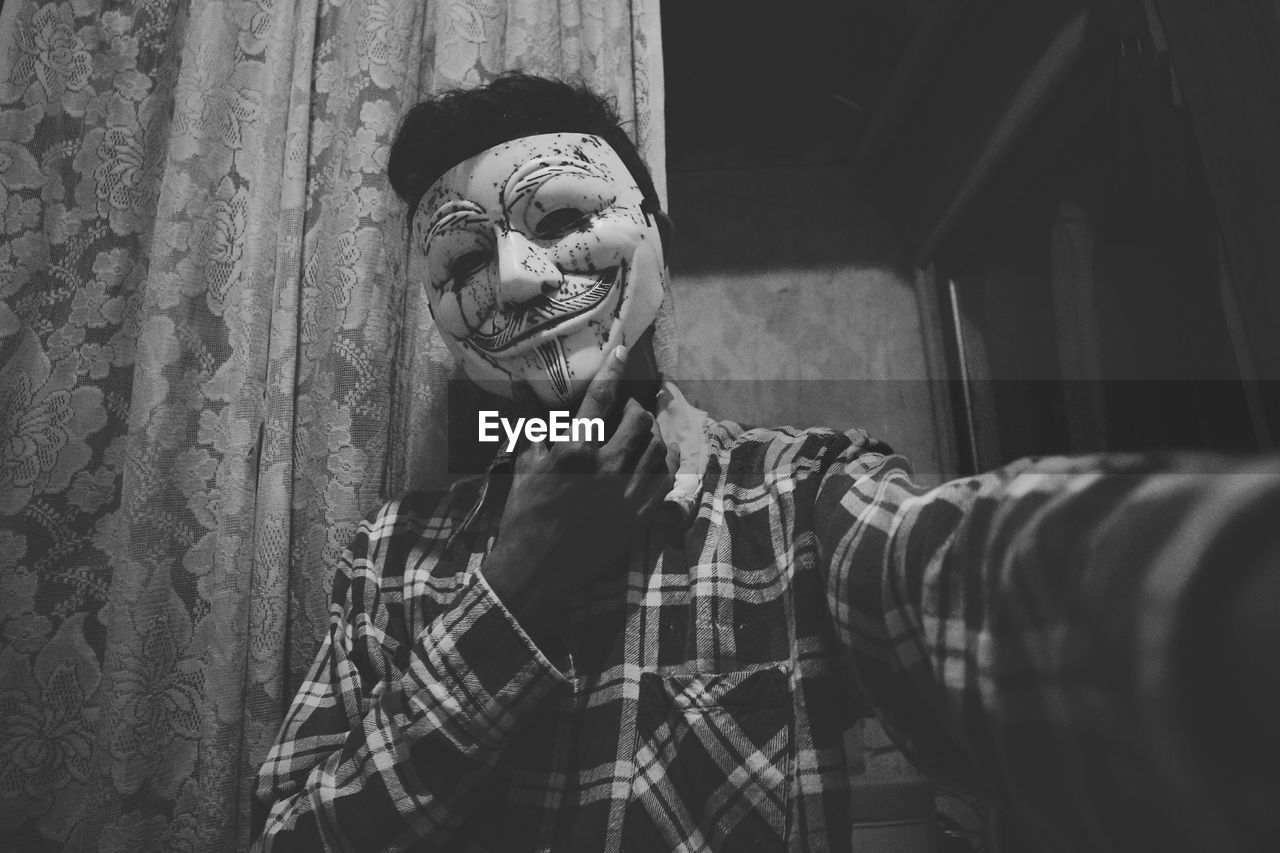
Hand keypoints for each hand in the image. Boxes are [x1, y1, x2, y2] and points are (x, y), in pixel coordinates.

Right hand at [481, 346, 673, 639]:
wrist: (536, 571)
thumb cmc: (524, 516)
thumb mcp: (523, 466)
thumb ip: (533, 426)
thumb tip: (524, 389)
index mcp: (574, 451)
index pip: (601, 398)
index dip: (614, 369)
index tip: (624, 350)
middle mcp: (606, 467)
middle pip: (637, 418)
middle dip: (635, 404)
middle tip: (627, 404)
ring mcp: (628, 493)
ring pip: (657, 445)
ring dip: (652, 429)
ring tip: (644, 426)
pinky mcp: (640, 515)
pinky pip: (665, 476)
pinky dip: (665, 458)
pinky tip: (658, 452)